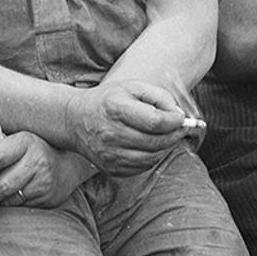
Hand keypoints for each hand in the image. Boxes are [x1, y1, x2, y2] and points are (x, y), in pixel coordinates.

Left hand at [0, 133, 91, 208]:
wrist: (68, 164)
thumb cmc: (34, 150)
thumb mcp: (19, 140)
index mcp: (24, 142)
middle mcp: (35, 162)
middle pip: (2, 185)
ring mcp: (42, 182)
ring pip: (9, 199)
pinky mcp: (46, 198)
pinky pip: (19, 207)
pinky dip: (7, 206)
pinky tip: (3, 201)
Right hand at [66, 81, 189, 175]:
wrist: (75, 120)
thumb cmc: (108, 100)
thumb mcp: (132, 87)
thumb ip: (159, 96)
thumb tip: (179, 115)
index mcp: (115, 109)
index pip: (156, 122)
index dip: (175, 121)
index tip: (181, 117)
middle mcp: (110, 134)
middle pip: (157, 142)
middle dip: (175, 135)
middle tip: (180, 127)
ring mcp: (109, 154)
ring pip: (152, 157)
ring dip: (166, 147)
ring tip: (166, 135)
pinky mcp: (111, 168)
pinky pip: (142, 167)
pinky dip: (153, 156)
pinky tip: (151, 145)